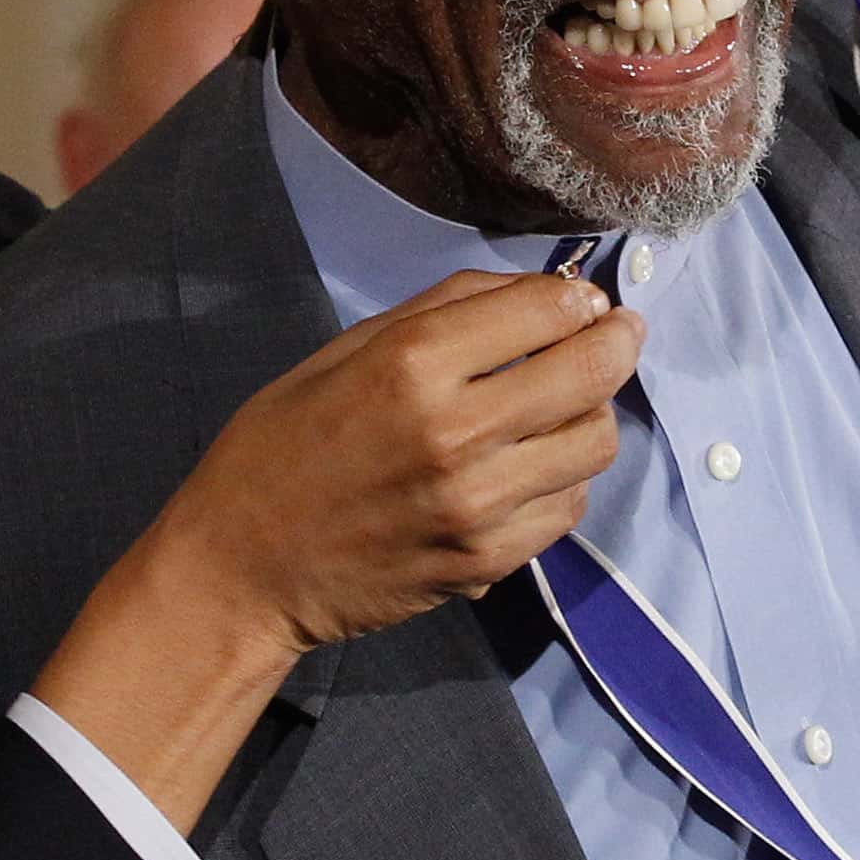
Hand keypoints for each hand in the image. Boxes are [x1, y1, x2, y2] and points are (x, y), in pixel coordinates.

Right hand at [141, 269, 637, 655]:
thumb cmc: (279, 446)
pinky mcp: (488, 561)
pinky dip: (563, 478)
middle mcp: (456, 431)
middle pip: (591, 372)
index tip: (583, 299)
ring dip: (592, 414)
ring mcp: (479, 504)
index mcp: (411, 364)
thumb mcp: (343, 351)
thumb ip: (442, 311)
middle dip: (617, 342)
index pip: (545, 308)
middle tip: (614, 336)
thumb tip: (539, 290)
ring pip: (595, 443)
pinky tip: (532, 467)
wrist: (242, 569)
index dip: (578, 296)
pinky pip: (568, 506)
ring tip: (565, 406)